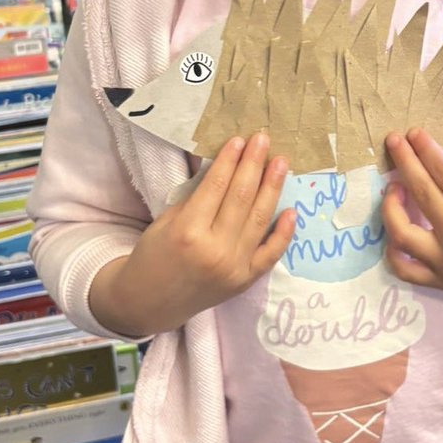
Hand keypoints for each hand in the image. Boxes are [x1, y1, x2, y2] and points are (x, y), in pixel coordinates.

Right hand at [90, 133, 294, 336]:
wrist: (150, 302)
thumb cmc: (153, 256)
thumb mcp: (166, 221)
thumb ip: (197, 197)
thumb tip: (228, 167)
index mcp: (188, 231)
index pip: (216, 186)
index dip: (230, 160)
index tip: (240, 139)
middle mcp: (214, 250)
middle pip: (241, 198)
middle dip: (254, 164)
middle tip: (263, 139)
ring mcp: (233, 267)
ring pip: (259, 220)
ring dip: (272, 188)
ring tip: (281, 163)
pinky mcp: (245, 281)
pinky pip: (270, 254)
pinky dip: (284, 233)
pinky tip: (292, 210)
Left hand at [381, 127, 442, 303]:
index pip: (442, 171)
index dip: (425, 148)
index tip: (414, 132)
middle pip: (420, 191)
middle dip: (404, 161)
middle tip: (394, 141)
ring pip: (402, 233)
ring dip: (391, 207)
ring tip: (393, 187)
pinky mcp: (440, 280)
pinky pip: (405, 270)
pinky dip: (392, 253)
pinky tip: (394, 232)